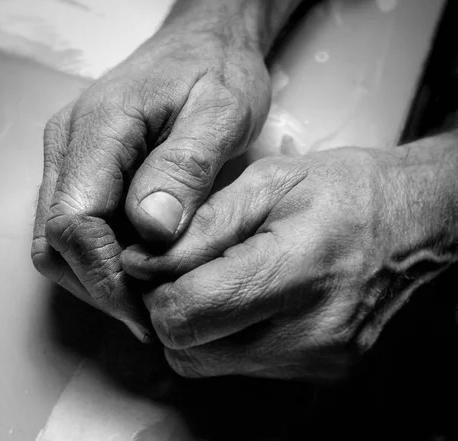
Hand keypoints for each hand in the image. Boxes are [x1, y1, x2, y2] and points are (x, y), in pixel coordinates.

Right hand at [31, 27, 271, 339]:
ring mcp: (68, 156)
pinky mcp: (80, 167)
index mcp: (96, 128)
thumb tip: (149, 231)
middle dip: (97, 286)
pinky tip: (140, 268)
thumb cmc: (215, 69)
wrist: (202, 40)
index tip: (148, 308)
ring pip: (56, 240)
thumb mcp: (220, 111)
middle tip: (150, 314)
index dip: (104, 275)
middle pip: (54, 241)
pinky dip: (100, 258)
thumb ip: (184, 167)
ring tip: (147, 297)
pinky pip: (74, 225)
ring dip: (96, 277)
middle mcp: (67, 144)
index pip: (74, 221)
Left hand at [122, 148, 440, 379]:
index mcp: (297, 269)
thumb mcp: (267, 182)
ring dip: (197, 326)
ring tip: (220, 279)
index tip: (154, 259)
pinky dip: (227, 337)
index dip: (155, 286)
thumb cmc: (343, 192)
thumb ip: (200, 225)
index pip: (188, 311)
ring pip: (208, 364)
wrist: (412, 224)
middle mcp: (310, 331)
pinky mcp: (322, 372)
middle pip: (189, 350)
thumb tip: (141, 262)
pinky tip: (247, 299)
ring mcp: (318, 359)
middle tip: (184, 269)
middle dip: (169, 309)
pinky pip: (240, 366)